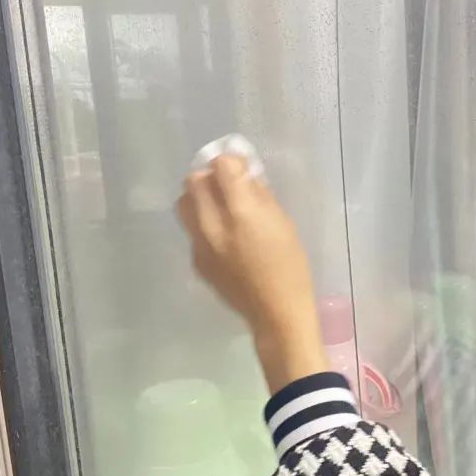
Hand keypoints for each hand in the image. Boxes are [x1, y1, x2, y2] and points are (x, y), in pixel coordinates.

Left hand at [177, 155, 326, 391]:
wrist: (275, 312)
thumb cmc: (291, 267)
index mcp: (242, 213)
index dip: (232, 162)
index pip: (221, 166)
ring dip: (199, 198)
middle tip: (229, 186)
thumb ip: (260, 196)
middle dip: (211, 176)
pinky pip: (192, 230)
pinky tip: (224, 240)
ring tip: (220, 209)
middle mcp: (213, 225)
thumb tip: (244, 176)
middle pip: (194, 180)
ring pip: (184, 203)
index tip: (243, 170)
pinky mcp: (195, 260)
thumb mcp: (284, 224)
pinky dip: (204, 225)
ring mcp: (199, 244)